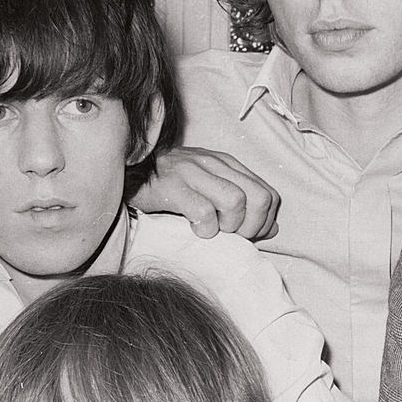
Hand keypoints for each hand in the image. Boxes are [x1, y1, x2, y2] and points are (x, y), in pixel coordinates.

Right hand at [131, 146, 280, 238]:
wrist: (127, 171)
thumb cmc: (171, 186)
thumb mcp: (211, 189)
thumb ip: (242, 204)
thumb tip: (273, 229)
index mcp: (228, 165)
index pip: (269, 194)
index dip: (264, 222)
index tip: (247, 235)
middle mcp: (214, 165)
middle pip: (260, 198)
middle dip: (252, 227)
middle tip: (232, 236)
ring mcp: (193, 173)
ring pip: (236, 201)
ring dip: (229, 226)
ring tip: (213, 231)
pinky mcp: (172, 186)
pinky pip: (204, 210)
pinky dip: (205, 228)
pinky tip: (195, 229)